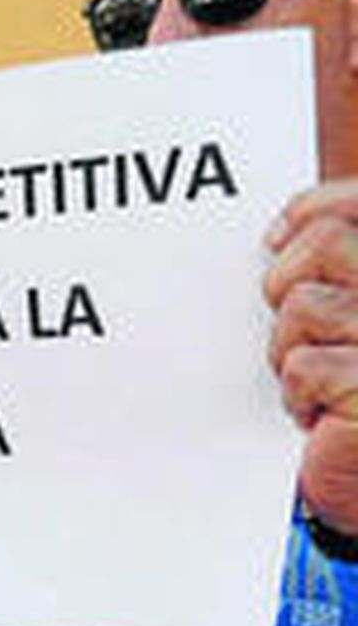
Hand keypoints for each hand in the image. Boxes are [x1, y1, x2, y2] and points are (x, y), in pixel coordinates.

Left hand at [264, 176, 357, 531]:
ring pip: (305, 306)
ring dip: (292, 347)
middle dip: (288, 284)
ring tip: (319, 380)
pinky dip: (299, 394)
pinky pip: (304, 366)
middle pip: (328, 242)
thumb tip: (277, 233)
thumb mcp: (350, 318)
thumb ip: (336, 265)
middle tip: (296, 327)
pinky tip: (324, 414)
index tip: (276, 238)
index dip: (313, 211)